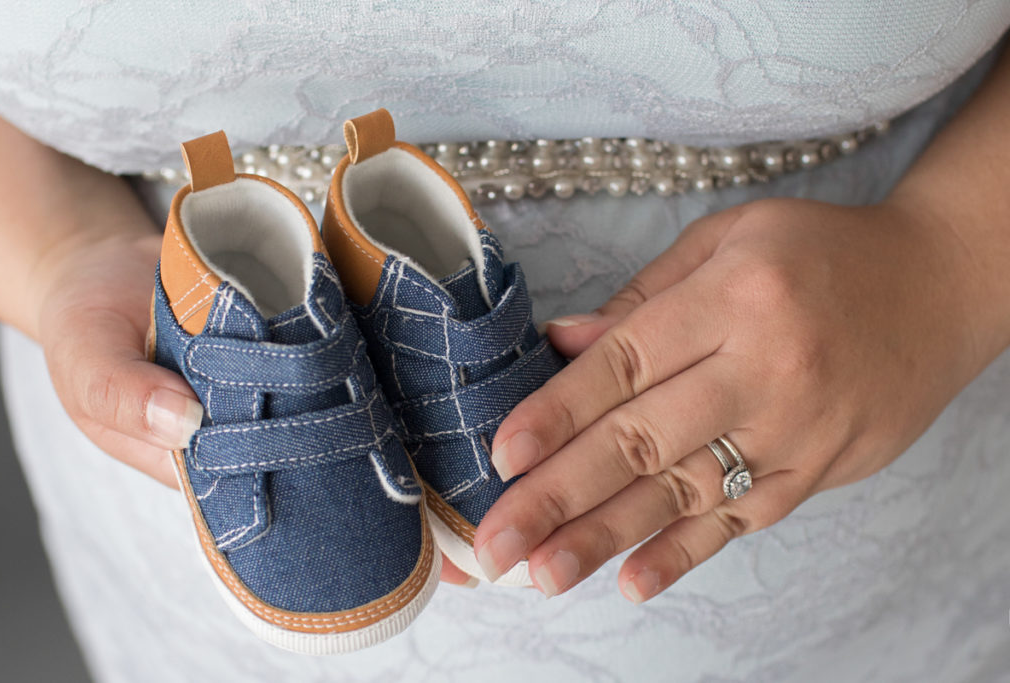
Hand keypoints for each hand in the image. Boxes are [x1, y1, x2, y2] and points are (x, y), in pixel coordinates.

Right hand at [30, 225, 477, 585]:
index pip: (286, 487)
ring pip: (343, 390)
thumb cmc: (88, 329)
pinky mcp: (293, 332)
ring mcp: (279, 380)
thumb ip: (122, 396)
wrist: (104, 266)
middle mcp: (260, 427)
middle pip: (331, 444)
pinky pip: (337, 337)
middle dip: (384, 442)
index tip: (388, 480)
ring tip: (450, 377)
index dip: (337, 491)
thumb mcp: (86, 367)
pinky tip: (414, 315)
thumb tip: (185, 424)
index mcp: (215, 460)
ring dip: (389, 382)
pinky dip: (368, 327)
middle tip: (442, 436)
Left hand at [473, 197, 989, 600]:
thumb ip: (645, 295)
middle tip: (497, 543)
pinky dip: (687, 554)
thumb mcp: (730, 238)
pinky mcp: (818, 470)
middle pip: (642, 440)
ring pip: (684, 492)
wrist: (938, 286)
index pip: (625, 363)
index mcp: (733, 297)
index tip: (503, 455)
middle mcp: (764, 369)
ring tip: (542, 573)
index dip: (558, 411)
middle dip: (559, 495)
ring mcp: (795, 429)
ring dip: (606, 538)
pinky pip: (744, 520)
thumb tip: (563, 343)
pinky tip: (633, 580)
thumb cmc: (820, 252)